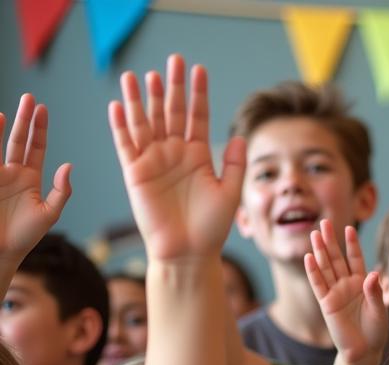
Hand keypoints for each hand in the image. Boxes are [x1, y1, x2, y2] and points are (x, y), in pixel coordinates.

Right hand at [0, 95, 70, 265]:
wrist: (1, 251)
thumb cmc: (26, 236)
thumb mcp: (49, 214)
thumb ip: (61, 191)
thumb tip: (68, 166)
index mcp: (31, 178)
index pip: (36, 147)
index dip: (40, 129)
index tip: (43, 109)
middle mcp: (13, 172)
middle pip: (19, 139)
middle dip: (25, 119)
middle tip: (30, 97)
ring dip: (5, 127)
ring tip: (8, 110)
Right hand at [109, 55, 245, 261]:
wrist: (189, 253)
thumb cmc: (212, 229)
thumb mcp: (230, 194)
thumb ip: (234, 165)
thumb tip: (241, 136)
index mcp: (197, 156)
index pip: (197, 117)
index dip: (198, 94)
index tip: (199, 70)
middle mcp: (174, 154)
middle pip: (171, 113)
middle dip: (171, 87)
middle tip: (174, 60)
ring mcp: (153, 161)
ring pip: (146, 123)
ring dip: (143, 100)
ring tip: (142, 76)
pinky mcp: (135, 173)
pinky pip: (125, 144)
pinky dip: (121, 125)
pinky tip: (119, 104)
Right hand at [304, 221, 387, 364]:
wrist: (364, 351)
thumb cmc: (376, 330)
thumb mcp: (379, 310)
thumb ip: (375, 292)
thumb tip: (372, 274)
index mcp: (363, 283)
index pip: (355, 259)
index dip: (352, 244)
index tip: (349, 229)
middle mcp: (347, 285)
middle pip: (337, 259)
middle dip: (331, 241)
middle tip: (325, 222)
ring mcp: (335, 293)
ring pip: (326, 268)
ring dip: (320, 251)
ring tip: (315, 234)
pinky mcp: (326, 304)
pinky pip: (319, 285)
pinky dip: (314, 272)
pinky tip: (309, 258)